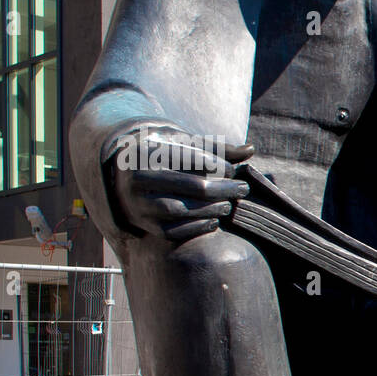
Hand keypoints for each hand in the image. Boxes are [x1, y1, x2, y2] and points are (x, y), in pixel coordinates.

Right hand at [108, 126, 253, 242]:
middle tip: (242, 189)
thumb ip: (217, 147)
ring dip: (210, 210)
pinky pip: (170, 231)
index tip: (233, 171)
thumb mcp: (184, 144)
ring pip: (178, 210)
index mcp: (146, 151)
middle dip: (222, 189)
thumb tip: (251, 149)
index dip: (217, 164)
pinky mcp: (142, 223)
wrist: (125, 174)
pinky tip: (214, 222)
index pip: (189, 157)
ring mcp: (137, 202)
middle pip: (190, 185)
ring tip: (229, 206)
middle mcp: (137, 177)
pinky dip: (195, 228)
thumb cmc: (164, 155)